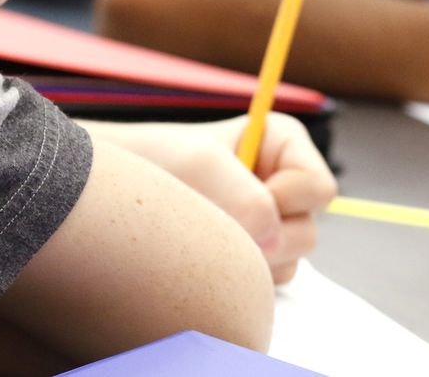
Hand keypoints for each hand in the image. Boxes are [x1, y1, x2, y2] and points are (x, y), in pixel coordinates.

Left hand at [81, 115, 336, 283]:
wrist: (108, 196)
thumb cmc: (154, 163)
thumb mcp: (200, 166)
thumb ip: (247, 202)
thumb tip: (272, 245)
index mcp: (282, 145)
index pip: (319, 188)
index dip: (287, 199)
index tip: (243, 195)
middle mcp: (282, 185)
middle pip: (308, 232)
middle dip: (265, 238)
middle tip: (215, 224)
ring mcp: (267, 225)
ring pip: (288, 262)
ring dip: (248, 259)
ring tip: (200, 235)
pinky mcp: (248, 257)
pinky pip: (263, 282)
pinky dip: (235, 276)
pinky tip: (200, 255)